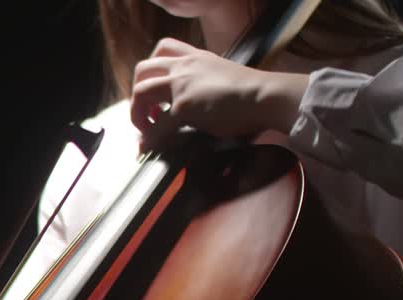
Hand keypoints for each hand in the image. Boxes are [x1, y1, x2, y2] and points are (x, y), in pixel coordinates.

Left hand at [130, 38, 308, 151]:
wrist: (266, 96)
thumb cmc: (254, 92)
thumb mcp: (224, 77)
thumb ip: (206, 85)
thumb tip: (200, 106)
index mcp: (196, 58)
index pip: (163, 49)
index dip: (152, 69)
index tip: (154, 89)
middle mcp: (185, 67)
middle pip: (144, 69)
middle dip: (137, 92)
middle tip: (145, 112)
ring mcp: (182, 85)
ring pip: (140, 92)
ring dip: (136, 113)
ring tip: (146, 129)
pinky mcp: (183, 107)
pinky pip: (156, 126)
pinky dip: (149, 139)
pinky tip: (149, 148)